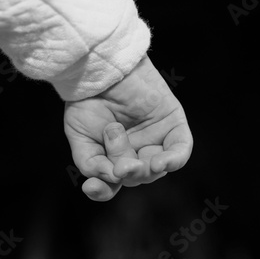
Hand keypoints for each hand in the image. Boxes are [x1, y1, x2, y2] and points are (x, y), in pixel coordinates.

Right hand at [64, 55, 192, 200]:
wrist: (100, 67)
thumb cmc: (86, 99)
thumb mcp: (79, 136)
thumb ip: (91, 163)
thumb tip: (112, 179)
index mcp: (113, 156)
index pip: (112, 185)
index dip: (102, 191)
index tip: (91, 186)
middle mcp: (136, 150)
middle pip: (134, 177)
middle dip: (123, 170)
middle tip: (114, 156)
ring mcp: (156, 139)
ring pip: (154, 169)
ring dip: (140, 166)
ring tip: (122, 144)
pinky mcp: (173, 126)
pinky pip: (180, 152)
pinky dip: (172, 160)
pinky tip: (160, 163)